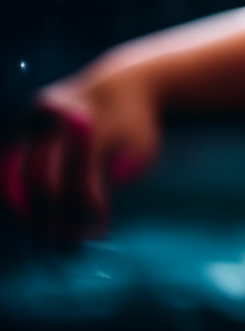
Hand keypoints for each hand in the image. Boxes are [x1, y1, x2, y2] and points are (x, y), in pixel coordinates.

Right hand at [1, 75, 159, 244]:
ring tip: (39, 236)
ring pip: (15, 172)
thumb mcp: (145, 143)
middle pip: (42, 178)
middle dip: (49, 216)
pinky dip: (13, 192)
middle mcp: (56, 119)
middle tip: (61, 245)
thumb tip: (113, 181)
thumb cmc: (135, 124)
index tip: (100, 229)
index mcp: (91, 124)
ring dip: (22, 209)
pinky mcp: (22, 126)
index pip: (81, 177)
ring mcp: (34, 120)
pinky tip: (25, 216)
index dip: (86, 208)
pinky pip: (9, 164)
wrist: (119, 85)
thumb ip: (131, 164)